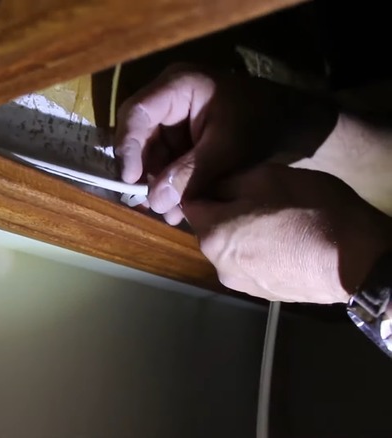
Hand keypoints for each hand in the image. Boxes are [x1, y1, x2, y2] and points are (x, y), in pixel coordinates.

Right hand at [114, 65, 336, 224]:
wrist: (292, 124)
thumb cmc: (261, 124)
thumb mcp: (227, 149)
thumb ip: (190, 173)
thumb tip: (155, 201)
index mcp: (178, 85)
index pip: (137, 113)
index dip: (128, 147)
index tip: (131, 180)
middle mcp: (167, 96)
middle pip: (138, 135)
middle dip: (144, 172)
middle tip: (151, 204)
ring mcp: (171, 115)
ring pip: (148, 152)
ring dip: (156, 183)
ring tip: (170, 213)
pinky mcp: (178, 134)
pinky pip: (163, 159)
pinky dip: (168, 183)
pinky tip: (176, 207)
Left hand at [182, 165, 391, 302]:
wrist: (358, 263)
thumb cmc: (312, 212)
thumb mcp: (267, 177)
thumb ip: (228, 181)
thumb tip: (213, 185)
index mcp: (211, 234)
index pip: (190, 203)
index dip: (206, 185)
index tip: (229, 176)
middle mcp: (217, 265)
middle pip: (210, 227)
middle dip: (226, 209)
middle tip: (260, 195)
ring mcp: (241, 283)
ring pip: (231, 246)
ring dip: (244, 231)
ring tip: (278, 218)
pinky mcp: (264, 294)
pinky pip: (251, 264)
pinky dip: (260, 250)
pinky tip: (287, 241)